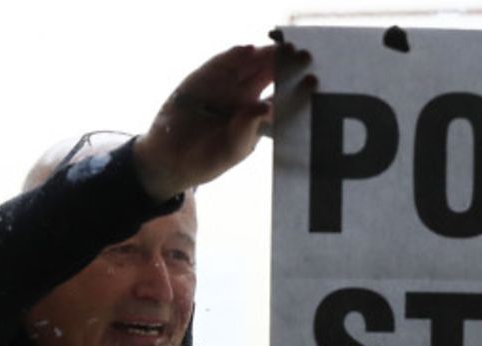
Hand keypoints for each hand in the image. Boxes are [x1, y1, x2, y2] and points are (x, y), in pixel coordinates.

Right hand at [133, 40, 313, 201]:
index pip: (281, 96)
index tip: (312, 80)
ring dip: (263, 54)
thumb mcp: (231, 150)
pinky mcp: (202, 79)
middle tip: (301, 53)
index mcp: (256, 115)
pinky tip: (246, 50)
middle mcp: (242, 96)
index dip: (296, 87)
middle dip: (284, 62)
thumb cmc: (206, 160)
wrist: (169, 161)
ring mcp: (222, 85)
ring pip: (247, 64)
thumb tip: (267, 107)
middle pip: (268, 73)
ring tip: (279, 48)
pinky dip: (232, 56)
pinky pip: (220, 64)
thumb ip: (248, 129)